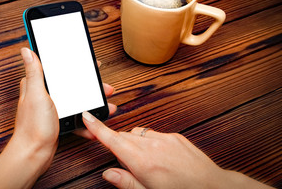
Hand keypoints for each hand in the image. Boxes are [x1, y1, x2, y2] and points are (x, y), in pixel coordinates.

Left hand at [11, 48, 116, 171]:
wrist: (34, 154)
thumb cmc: (33, 126)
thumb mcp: (37, 94)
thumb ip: (35, 72)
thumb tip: (26, 50)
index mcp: (38, 85)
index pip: (59, 69)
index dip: (76, 65)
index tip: (91, 64)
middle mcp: (45, 95)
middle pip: (73, 85)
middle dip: (90, 87)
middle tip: (104, 88)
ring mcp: (53, 108)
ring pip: (77, 101)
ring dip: (92, 104)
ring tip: (106, 107)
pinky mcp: (58, 121)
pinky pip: (75, 117)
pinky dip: (84, 121)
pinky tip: (92, 126)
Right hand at [82, 111, 272, 188]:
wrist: (213, 187)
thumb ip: (126, 182)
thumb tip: (108, 173)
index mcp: (142, 161)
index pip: (113, 140)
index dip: (97, 128)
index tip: (87, 117)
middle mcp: (151, 144)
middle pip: (124, 136)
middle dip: (120, 146)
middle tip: (130, 165)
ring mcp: (165, 138)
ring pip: (138, 134)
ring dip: (135, 144)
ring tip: (146, 162)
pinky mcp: (175, 136)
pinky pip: (154, 134)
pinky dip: (150, 142)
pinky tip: (160, 157)